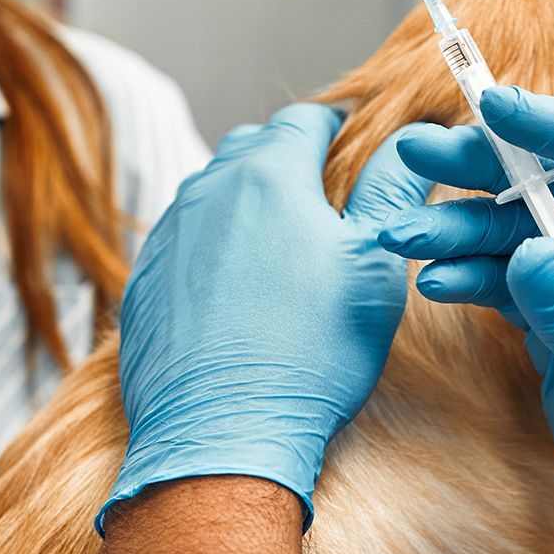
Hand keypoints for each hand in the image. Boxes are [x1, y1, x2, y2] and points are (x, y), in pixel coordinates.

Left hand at [98, 103, 430, 531]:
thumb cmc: (310, 352)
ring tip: (282, 240)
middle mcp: (209, 191)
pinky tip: (238, 287)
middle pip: (252, 147)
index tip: (356, 139)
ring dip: (248, 200)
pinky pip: (183, 241)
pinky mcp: (144, 282)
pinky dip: (213, 245)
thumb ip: (391, 190)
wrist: (222, 435)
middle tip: (325, 190)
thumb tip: (409, 141)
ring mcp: (169, 236)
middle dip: (288, 156)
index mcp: (270, 173)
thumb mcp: (374, 265)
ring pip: (213, 192)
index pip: (304, 119)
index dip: (337, 124)